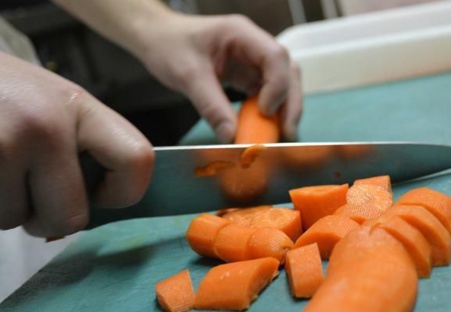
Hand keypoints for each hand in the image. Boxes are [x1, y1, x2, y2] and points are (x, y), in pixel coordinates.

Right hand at [0, 52, 153, 236]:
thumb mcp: (52, 103)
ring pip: (16, 221)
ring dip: (5, 206)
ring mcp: (1, 145)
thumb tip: (93, 212)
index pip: (136, 161)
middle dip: (46, 216)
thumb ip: (81, 148)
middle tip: (26, 187)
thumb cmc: (0, 92)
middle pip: (71, 217)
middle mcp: (44, 125)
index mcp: (77, 107)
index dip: (122, 192)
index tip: (98, 191)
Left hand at [134, 13, 302, 142]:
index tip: (264, 112)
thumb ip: (210, 105)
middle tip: (286, 132)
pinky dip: (269, 113)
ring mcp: (253, 61)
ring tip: (279, 134)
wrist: (157, 39)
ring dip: (284, 109)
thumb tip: (230, 136)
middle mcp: (253, 46)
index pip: (275, 57)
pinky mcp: (248, 76)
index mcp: (241, 33)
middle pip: (288, 72)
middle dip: (290, 103)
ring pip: (283, 84)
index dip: (278, 86)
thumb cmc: (168, 45)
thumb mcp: (187, 75)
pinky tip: (263, 129)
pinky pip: (267, 94)